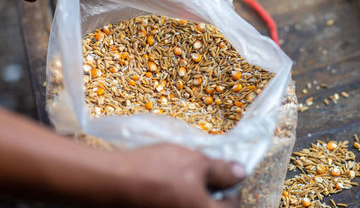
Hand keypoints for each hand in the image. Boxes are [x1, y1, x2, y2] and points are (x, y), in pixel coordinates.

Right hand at [108, 144, 244, 207]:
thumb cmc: (159, 171)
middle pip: (210, 207)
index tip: (226, 172)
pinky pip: (175, 205)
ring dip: (194, 191)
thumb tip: (241, 172)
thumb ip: (222, 170)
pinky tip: (169, 179)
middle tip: (203, 169)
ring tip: (184, 171)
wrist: (112, 182)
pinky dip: (178, 194)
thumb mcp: (195, 162)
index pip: (233, 206)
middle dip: (211, 188)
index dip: (232, 187)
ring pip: (191, 205)